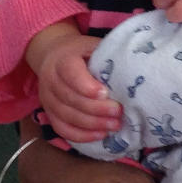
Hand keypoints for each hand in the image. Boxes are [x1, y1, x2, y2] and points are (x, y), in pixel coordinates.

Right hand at [29, 29, 119, 143]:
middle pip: (70, 99)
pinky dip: (81, 135)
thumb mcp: (93, 46)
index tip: (106, 93)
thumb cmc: (81, 52)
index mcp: (62, 60)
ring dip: (92, 124)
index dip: (87, 86)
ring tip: (114, 125)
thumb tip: (134, 69)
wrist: (54, 56)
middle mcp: (50, 80)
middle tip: (118, 112)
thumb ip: (106, 56)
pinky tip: (100, 134)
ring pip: (66, 116)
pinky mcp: (49, 114)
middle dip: (96, 109)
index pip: (71, 74)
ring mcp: (47, 99)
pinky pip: (62, 129)